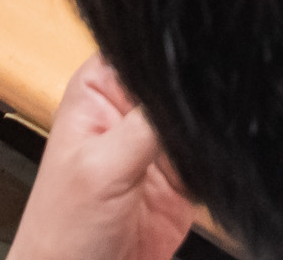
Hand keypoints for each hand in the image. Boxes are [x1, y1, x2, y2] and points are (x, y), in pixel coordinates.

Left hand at [12, 56, 195, 259]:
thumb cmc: (62, 231)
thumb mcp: (102, 167)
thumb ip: (146, 123)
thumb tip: (188, 84)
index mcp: (100, 88)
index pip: (145, 50)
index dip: (173, 55)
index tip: (199, 67)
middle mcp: (131, 110)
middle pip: (181, 83)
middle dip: (196, 99)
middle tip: (200, 120)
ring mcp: (158, 144)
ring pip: (201, 119)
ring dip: (209, 132)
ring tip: (198, 153)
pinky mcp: (182, 176)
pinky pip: (213, 156)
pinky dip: (220, 162)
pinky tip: (215, 167)